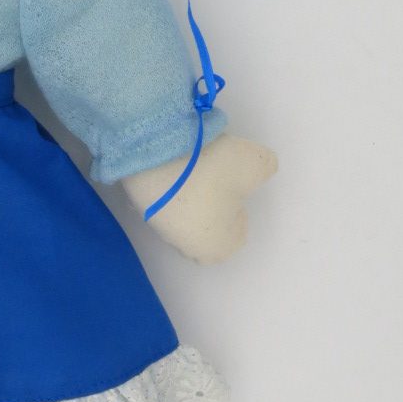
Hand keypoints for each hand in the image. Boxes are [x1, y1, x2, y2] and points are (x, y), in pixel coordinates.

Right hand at [122, 134, 276, 264]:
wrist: (156, 153)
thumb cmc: (212, 170)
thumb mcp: (256, 162)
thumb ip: (266, 168)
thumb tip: (258, 168)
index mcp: (217, 248)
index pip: (236, 236)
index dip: (239, 211)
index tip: (237, 187)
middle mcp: (185, 247)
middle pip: (207, 228)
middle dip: (213, 205)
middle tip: (217, 175)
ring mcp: (157, 228)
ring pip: (182, 214)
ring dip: (189, 193)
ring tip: (193, 163)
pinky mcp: (136, 206)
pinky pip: (162, 199)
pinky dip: (168, 185)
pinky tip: (173, 161)